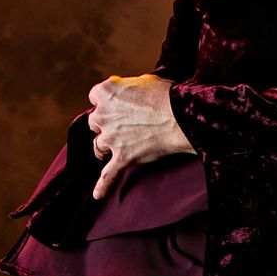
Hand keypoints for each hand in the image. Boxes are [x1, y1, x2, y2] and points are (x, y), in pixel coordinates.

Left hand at [84, 72, 193, 199]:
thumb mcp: (146, 80)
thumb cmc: (168, 96)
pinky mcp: (122, 157)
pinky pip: (108, 175)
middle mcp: (104, 115)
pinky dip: (102, 186)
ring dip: (103, 147)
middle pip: (94, 121)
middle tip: (122, 124)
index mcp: (107, 92)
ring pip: (97, 145)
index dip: (106, 101)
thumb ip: (129, 87)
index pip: (94, 96)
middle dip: (105, 123)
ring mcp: (111, 137)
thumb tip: (131, 93)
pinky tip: (97, 195)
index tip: (116, 103)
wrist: (182, 117)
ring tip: (110, 149)